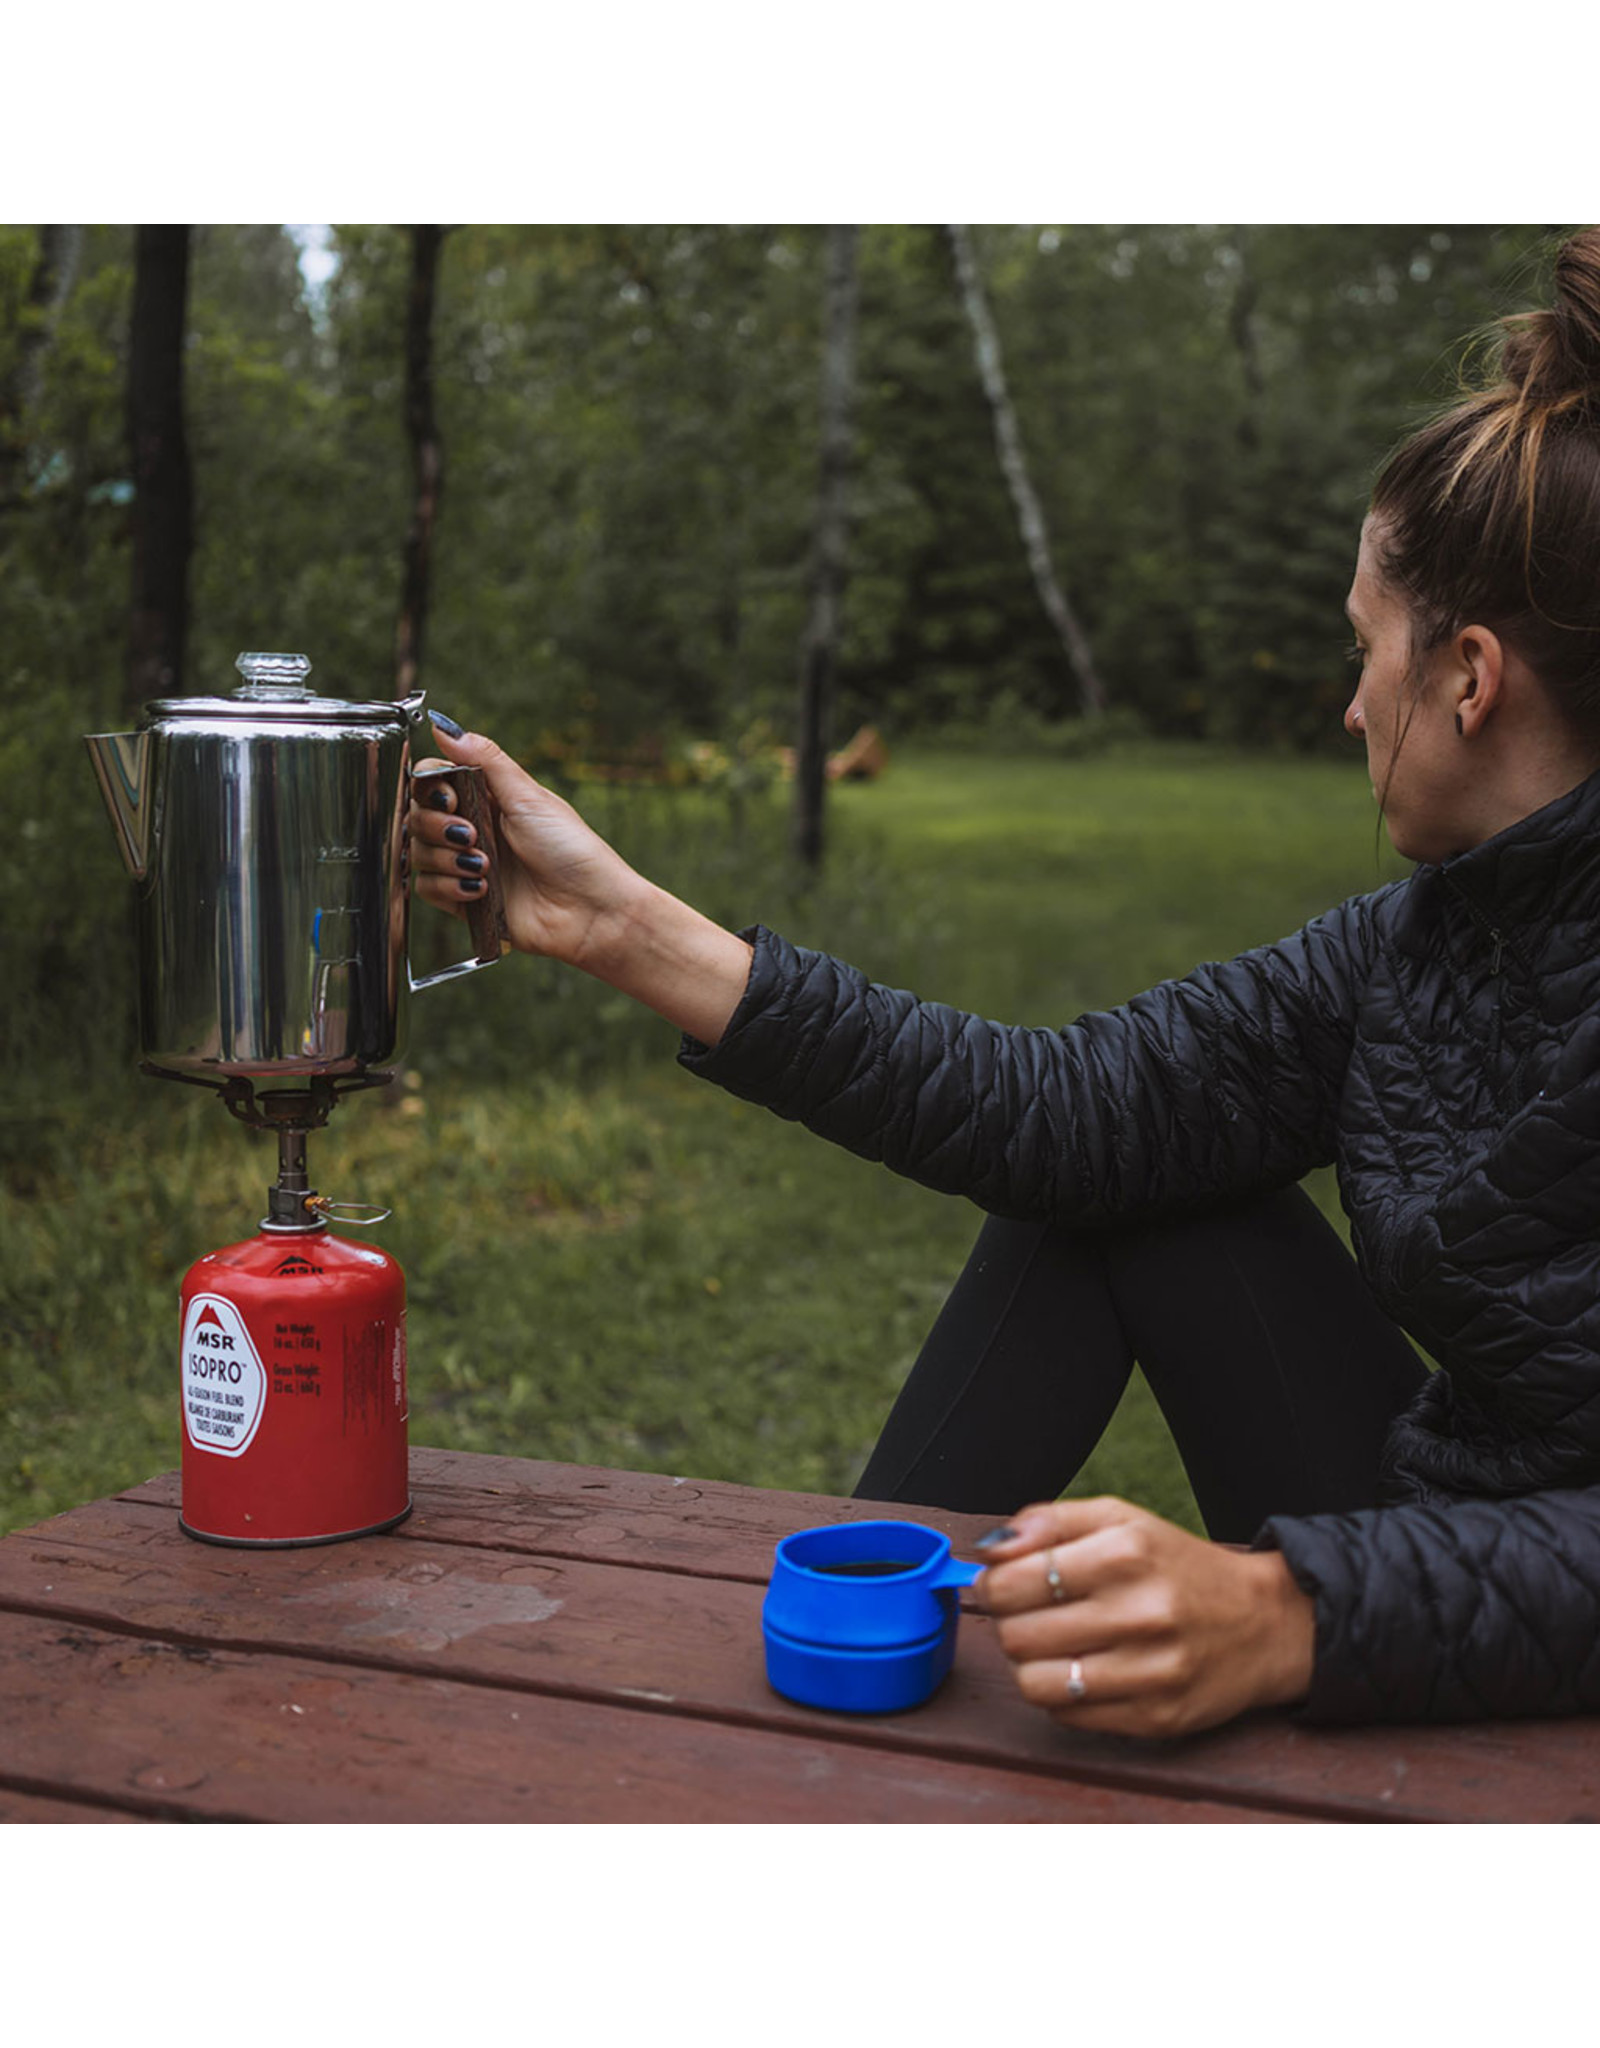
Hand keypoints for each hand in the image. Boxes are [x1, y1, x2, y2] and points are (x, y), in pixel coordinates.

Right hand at [407, 724, 649, 970]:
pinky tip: (480, 889)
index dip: (429, 787)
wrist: (589, 909)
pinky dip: (449, 887)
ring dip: (447, 859)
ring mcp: (466, 864)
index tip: (449, 798)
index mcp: (487, 797)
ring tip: (485, 866)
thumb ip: (484, 759)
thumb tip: (443, 725)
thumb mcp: (528, 796)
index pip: (432, 780)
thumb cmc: (571, 850)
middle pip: (417, 816)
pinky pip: (427, 888)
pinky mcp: (463, 899)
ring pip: (419, 853)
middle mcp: (472, 827)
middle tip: (470, 835)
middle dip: (437, 825)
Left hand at [974, 1496, 1314, 1738]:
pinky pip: (1069, 1716)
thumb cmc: (1177, 1566)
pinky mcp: (1157, 1718)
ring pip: (1035, 1683)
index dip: (991, 1585)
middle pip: (1017, 1635)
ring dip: (1030, 1664)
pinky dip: (1062, 1694)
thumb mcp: (1120, 1519)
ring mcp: (1151, 1672)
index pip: (1012, 1581)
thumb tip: (988, 1548)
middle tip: (1030, 1615)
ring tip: (1051, 1645)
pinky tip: (1085, 1670)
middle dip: (1010, 1623)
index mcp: (1126, 1553)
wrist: (1262, 1622)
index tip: (998, 1584)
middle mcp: (1141, 1613)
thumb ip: (1048, 1521)